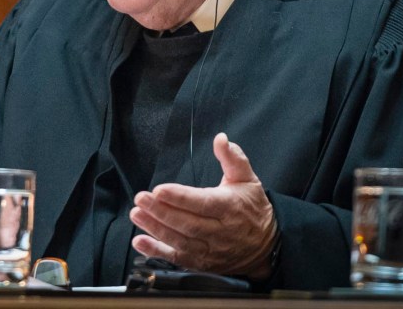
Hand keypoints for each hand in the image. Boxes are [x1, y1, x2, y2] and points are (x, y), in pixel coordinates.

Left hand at [130, 132, 277, 279]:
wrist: (266, 246)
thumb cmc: (251, 208)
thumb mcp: (247, 178)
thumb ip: (233, 158)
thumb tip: (221, 139)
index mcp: (230, 207)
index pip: (203, 203)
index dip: (180, 197)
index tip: (160, 190)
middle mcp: (220, 231)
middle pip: (187, 223)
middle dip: (161, 211)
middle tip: (140, 198)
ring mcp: (211, 250)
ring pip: (180, 240)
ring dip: (155, 229)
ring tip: (137, 214)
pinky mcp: (202, 263)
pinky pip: (177, 259)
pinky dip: (157, 252)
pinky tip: (140, 241)